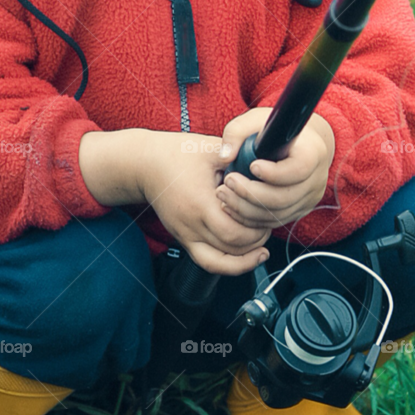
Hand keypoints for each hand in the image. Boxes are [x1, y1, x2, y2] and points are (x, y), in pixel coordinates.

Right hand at [135, 131, 274, 275]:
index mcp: (199, 203)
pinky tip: (245, 257)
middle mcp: (191, 225)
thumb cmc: (177, 154)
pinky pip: (208, 262)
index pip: (234, 231)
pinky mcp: (184, 239)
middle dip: (257, 239)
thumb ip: (239, 158)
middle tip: (268, 224)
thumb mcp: (212, 150)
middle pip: (232, 248)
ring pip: (221, 262)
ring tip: (261, 243)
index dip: (256, 227)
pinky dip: (229, 264)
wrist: (146, 165)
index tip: (267, 213)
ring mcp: (185, 235)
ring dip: (246, 255)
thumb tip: (267, 164)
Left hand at [215, 109, 334, 229]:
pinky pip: (273, 222)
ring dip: (245, 209)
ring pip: (276, 215)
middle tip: (226, 183)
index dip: (274, 173)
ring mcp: (308, 200)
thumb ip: (237, 131)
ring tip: (223, 195)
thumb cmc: (277, 131)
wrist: (301, 146)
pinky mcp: (298, 212)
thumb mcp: (258, 120)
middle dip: (250, 193)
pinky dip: (250, 218)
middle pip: (284, 198)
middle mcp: (315, 180)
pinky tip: (231, 207)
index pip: (298, 169)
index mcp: (312, 153)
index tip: (251, 166)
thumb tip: (225, 156)